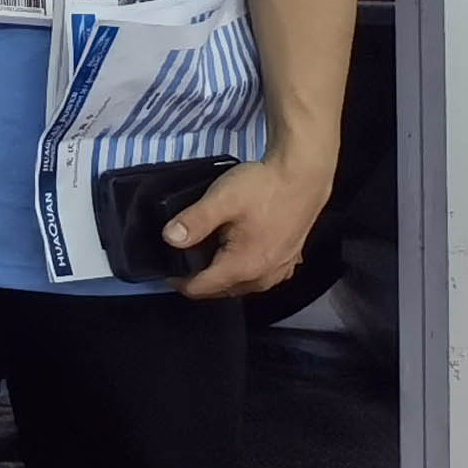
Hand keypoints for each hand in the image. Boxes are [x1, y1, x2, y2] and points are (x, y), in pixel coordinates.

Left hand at [168, 154, 335, 300]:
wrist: (302, 178)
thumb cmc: (262, 188)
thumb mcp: (221, 200)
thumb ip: (194, 221)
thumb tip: (169, 239)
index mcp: (244, 267)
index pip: (203, 289)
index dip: (180, 282)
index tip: (166, 270)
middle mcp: (264, 277)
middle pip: (222, 290)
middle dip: (199, 280)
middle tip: (182, 258)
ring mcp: (280, 271)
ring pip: (241, 285)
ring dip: (221, 276)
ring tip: (204, 254)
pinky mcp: (288, 261)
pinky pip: (258, 276)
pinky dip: (241, 270)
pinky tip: (234, 251)